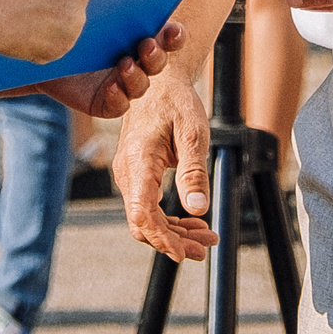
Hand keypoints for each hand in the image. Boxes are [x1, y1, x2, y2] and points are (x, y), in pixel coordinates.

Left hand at [24, 19, 186, 118]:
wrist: (32, 43)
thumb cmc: (60, 13)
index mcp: (135, 33)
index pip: (166, 35)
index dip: (175, 34)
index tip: (172, 28)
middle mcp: (133, 59)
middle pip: (158, 61)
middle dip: (157, 54)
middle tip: (146, 45)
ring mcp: (119, 82)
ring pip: (142, 84)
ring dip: (139, 76)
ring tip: (125, 64)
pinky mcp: (101, 101)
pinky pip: (119, 105)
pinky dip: (120, 98)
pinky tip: (112, 87)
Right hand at [114, 74, 219, 261]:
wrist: (157, 80)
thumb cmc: (175, 102)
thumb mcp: (193, 134)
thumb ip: (194, 172)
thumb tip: (197, 207)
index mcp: (138, 162)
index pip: (142, 215)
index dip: (162, 239)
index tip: (184, 252)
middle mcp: (128, 172)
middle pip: (143, 224)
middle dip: (173, 241)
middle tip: (205, 247)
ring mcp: (129, 175)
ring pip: (145, 219)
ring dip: (174, 233)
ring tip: (204, 238)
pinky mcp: (136, 175)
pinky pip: (147, 207)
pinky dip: (169, 219)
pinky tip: (192, 222)